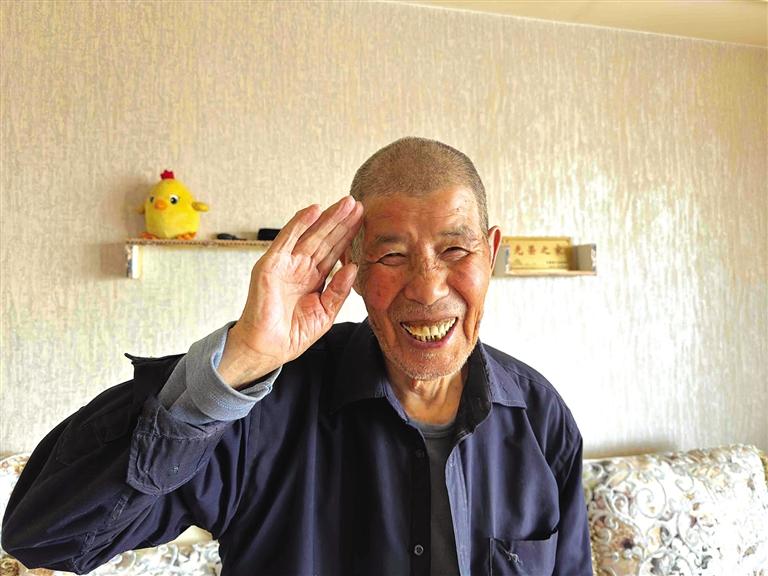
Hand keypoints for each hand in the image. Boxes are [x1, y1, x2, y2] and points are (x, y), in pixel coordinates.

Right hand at [218, 196, 363, 387]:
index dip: (349, 236)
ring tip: (344, 203)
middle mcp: (300, 267)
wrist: (268, 349)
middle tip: (357, 204)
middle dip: (341, 222)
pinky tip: (313, 210)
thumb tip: (353, 267)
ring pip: (310, 235)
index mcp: (314, 278)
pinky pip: (287, 239)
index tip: (364, 220)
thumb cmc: (292, 333)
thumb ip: (339, 290)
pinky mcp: (271, 264)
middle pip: (325, 239)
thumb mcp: (325, 312)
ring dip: (327, 218)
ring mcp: (286, 264)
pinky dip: (299, 223)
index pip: (334, 252)